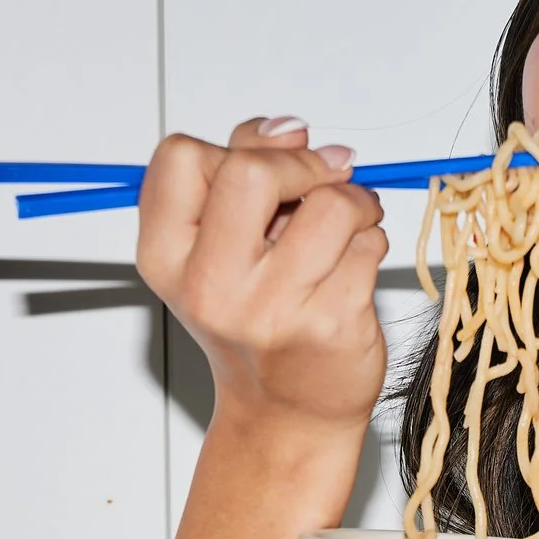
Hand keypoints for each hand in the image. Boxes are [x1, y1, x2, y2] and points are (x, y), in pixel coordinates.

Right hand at [135, 116, 389, 444]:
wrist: (288, 411)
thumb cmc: (258, 319)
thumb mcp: (222, 244)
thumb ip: (243, 170)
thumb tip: (289, 128)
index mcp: (167, 257)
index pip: (180, 157)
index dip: (236, 148)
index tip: (270, 169)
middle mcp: (209, 286)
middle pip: (252, 171)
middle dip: (304, 165)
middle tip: (325, 181)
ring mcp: (270, 310)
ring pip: (331, 205)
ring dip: (355, 204)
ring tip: (348, 228)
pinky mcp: (329, 325)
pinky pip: (369, 245)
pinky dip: (372, 245)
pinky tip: (353, 270)